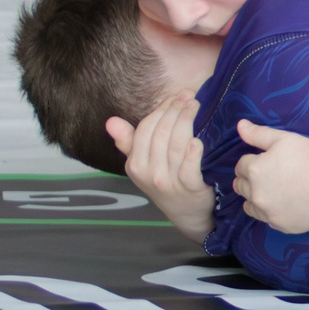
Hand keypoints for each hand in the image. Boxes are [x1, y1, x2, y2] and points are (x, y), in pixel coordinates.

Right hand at [106, 94, 214, 240]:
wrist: (187, 214)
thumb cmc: (165, 182)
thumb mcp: (142, 164)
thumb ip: (128, 142)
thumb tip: (110, 121)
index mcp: (135, 165)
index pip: (145, 129)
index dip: (161, 108)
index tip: (176, 95)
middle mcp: (149, 173)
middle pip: (161, 133)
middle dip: (175, 110)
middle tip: (189, 96)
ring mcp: (168, 182)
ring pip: (175, 145)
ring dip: (186, 121)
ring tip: (195, 106)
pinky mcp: (189, 189)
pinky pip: (189, 168)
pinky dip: (193, 153)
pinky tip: (197, 140)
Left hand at [231, 118, 308, 232]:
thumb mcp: (282, 139)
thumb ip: (257, 134)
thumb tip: (240, 125)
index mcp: (254, 170)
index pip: (241, 166)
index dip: (250, 162)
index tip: (262, 161)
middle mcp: (257, 194)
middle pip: (241, 187)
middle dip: (249, 180)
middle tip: (266, 176)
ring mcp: (269, 213)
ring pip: (250, 207)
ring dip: (255, 199)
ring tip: (270, 192)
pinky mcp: (283, 226)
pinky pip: (268, 220)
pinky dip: (271, 213)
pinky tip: (283, 205)